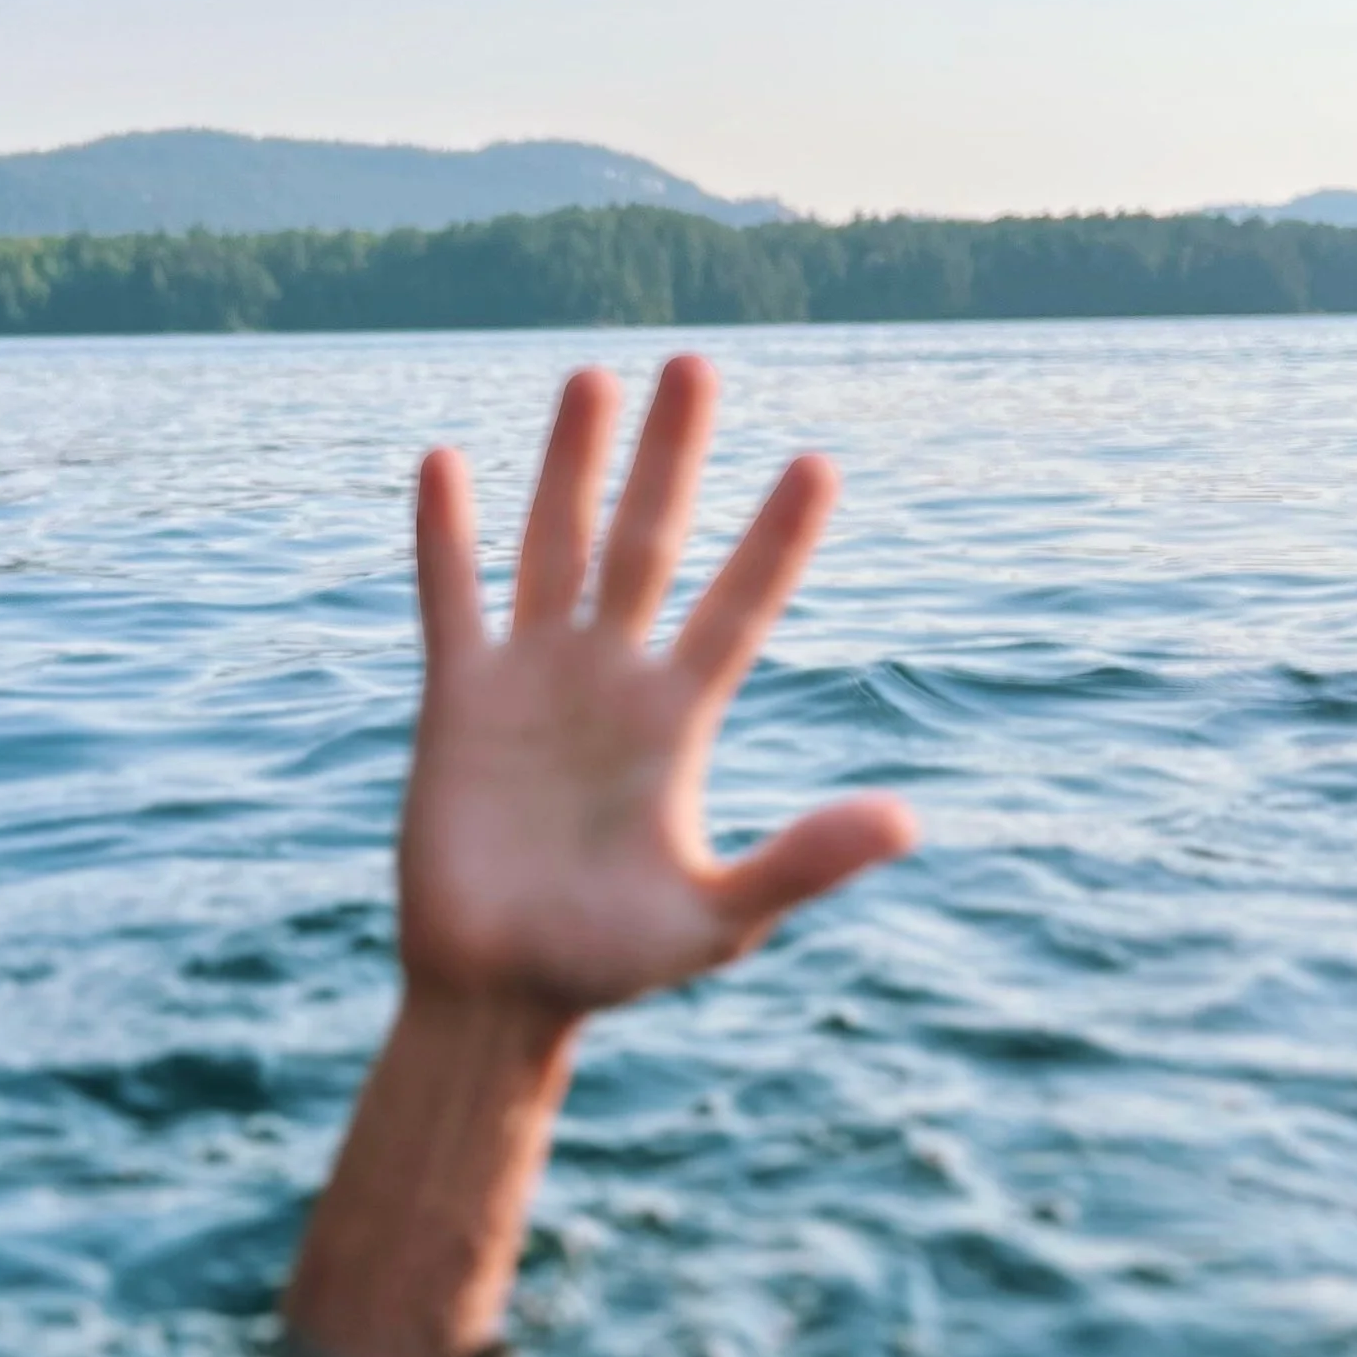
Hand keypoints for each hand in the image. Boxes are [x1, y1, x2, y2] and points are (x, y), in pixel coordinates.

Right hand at [402, 353, 913, 1020]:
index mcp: (678, 721)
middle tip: (696, 364)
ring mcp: (532, 681)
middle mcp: (610, 680)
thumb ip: (803, 864)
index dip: (775, 541)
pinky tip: (449, 463)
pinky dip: (448, 537)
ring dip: (571, 467)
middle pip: (646, 544)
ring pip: (555, 548)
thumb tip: (908, 822)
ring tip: (593, 377)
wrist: (498, 992)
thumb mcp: (719, 920)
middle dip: (671, 457)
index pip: (738, 607)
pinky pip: (454, 601)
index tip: (818, 463)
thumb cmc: (611, 963)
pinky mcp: (458, 700)